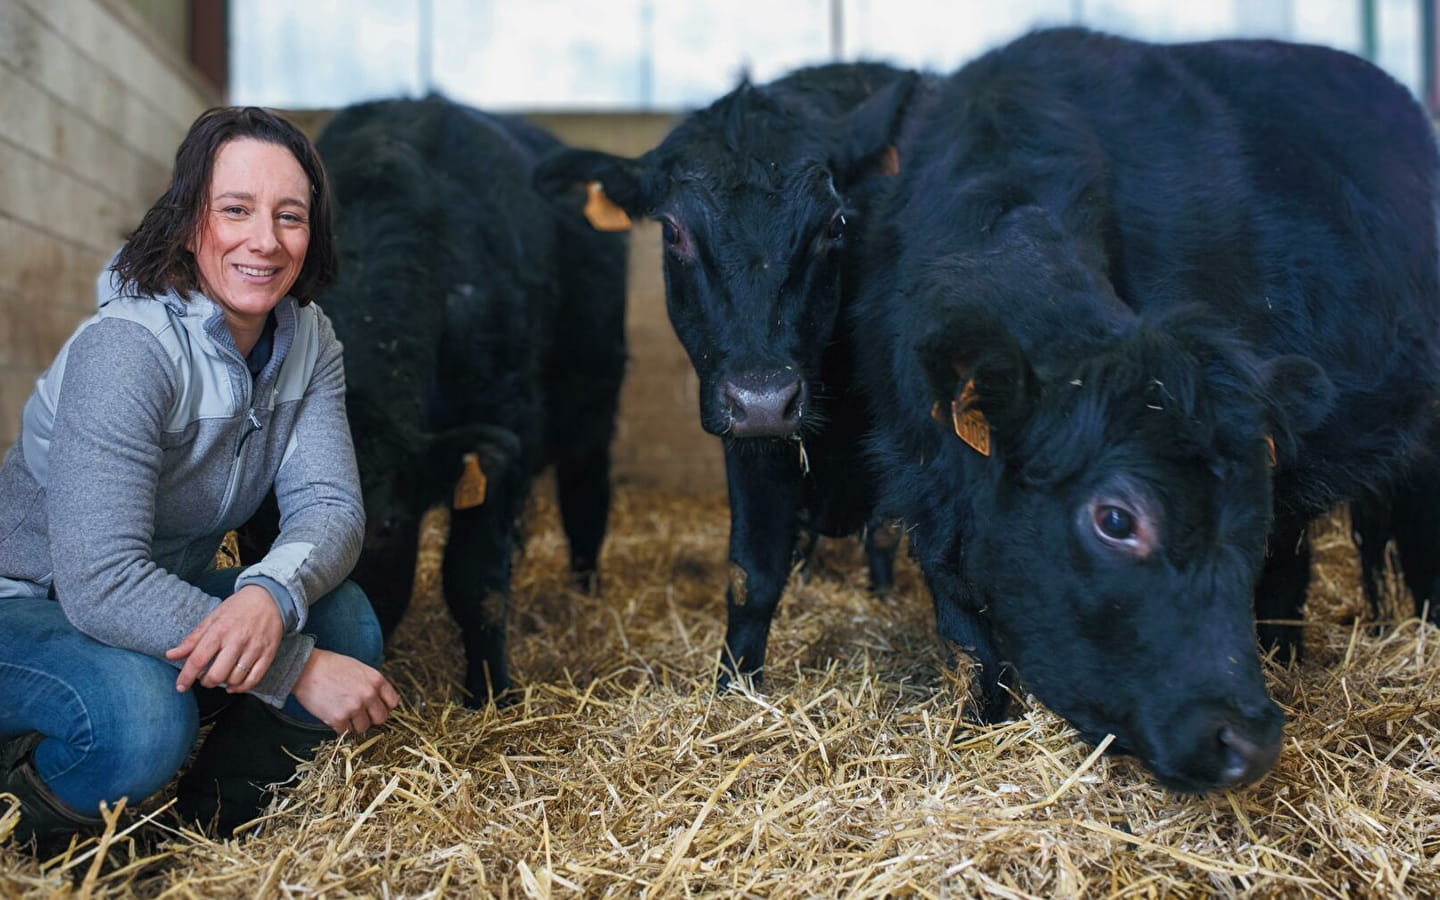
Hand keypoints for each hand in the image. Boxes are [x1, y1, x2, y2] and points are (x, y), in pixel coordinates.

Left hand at [166, 583, 283, 692]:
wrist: (269, 598)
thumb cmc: (237, 608)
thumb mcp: (212, 619)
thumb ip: (192, 640)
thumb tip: (170, 655)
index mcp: (220, 630)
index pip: (198, 659)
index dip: (186, 676)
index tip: (180, 686)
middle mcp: (237, 640)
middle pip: (217, 674)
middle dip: (206, 682)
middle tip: (205, 678)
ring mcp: (254, 648)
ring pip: (235, 679)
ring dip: (223, 684)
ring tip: (221, 677)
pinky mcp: (268, 654)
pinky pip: (254, 679)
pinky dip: (241, 687)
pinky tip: (234, 685)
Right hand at [291, 649, 399, 734]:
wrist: (305, 668)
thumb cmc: (330, 666)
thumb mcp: (359, 668)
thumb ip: (372, 684)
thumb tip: (379, 700)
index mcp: (376, 680)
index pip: (393, 702)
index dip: (383, 706)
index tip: (374, 707)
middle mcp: (369, 694)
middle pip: (381, 718)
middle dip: (370, 717)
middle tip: (358, 713)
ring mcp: (354, 707)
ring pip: (363, 728)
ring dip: (354, 724)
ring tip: (342, 712)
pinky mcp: (339, 718)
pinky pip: (345, 732)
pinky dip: (338, 727)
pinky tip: (331, 714)